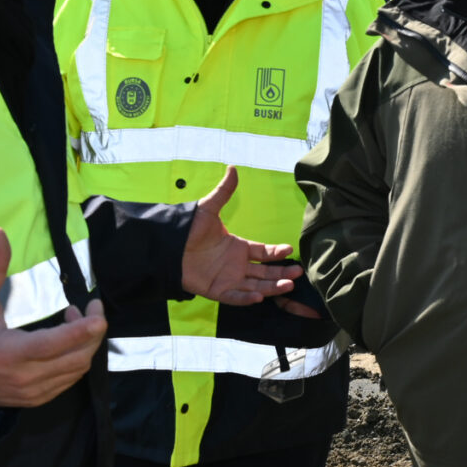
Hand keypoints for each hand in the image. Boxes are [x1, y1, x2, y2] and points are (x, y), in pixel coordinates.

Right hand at [0, 227, 107, 407]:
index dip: (81, 331)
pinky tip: (68, 341)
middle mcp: (25, 378)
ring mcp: (33, 392)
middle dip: (92, 332)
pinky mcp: (37, 399)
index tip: (98, 314)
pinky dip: (77, 358)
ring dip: (85, 344)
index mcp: (9, 353)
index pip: (55, 344)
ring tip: (75, 320)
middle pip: (76, 357)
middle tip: (91, 308)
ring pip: (77, 369)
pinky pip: (70, 379)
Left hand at [182, 167, 303, 306]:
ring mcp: (228, 279)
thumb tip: (232, 168)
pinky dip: (247, 298)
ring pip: (256, 286)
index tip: (289, 249)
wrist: (168, 245)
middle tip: (298, 272)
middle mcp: (236, 265)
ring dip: (272, 287)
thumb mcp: (209, 208)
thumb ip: (223, 191)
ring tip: (288, 285)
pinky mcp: (216, 290)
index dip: (277, 252)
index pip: (263, 252)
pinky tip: (259, 297)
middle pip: (265, 272)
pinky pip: (235, 296)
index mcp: (238, 247)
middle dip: (282, 273)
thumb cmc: (188, 227)